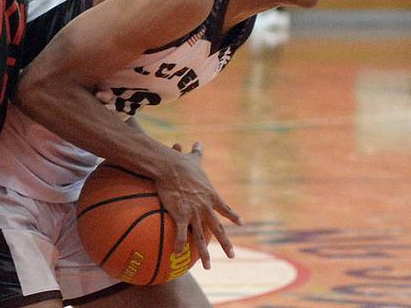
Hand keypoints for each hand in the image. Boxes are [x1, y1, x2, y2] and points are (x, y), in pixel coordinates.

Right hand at [156, 142, 240, 269]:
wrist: (170, 167)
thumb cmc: (181, 162)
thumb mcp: (192, 159)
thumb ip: (197, 153)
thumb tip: (198, 142)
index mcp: (211, 196)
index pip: (225, 209)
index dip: (233, 216)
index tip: (240, 223)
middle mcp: (206, 207)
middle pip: (218, 229)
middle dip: (226, 244)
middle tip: (232, 256)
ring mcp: (194, 213)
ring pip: (202, 238)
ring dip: (206, 254)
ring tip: (209, 267)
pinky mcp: (180, 216)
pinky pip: (181, 235)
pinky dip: (180, 246)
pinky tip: (178, 256)